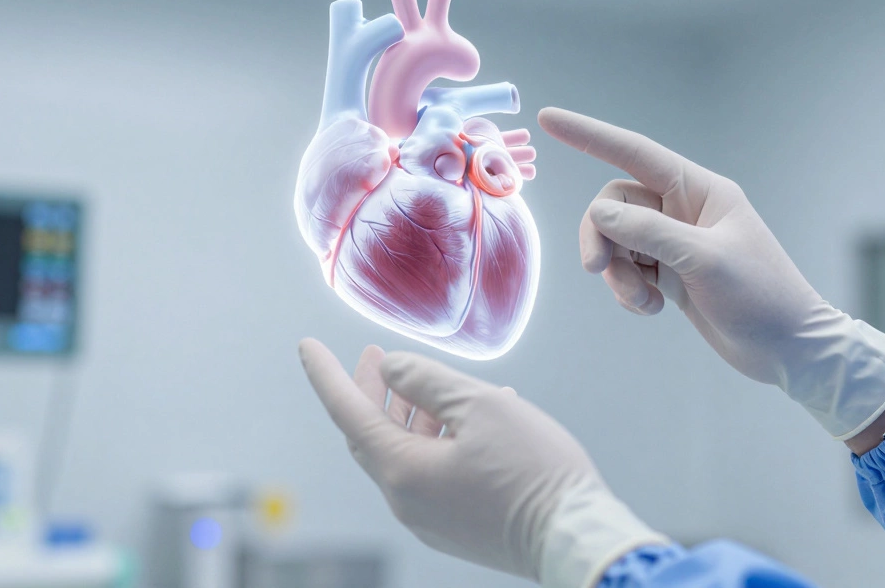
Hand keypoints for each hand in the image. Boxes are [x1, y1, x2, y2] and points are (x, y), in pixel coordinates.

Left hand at [299, 338, 666, 586]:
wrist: (577, 538)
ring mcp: (430, 519)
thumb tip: (392, 369)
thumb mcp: (479, 405)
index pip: (348, 413)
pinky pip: (429, 474)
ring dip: (409, 414)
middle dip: (373, 391)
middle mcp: (406, 500)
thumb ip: (426, 380)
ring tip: (430, 383)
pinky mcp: (456, 527)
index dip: (326, 374)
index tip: (307, 346)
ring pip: (404, 455)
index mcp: (403, 470)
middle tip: (378, 355)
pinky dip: (434, 439)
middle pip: (372, 436)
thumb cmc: (534, 470)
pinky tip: (464, 418)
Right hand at [538, 107, 884, 439]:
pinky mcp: (668, 274)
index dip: (589, 135)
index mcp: (701, 190)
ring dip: (617, 273)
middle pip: (614, 205)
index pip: (633, 153)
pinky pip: (626, 269)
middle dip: (601, 237)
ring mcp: (674, 242)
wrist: (788, 349)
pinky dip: (628, 290)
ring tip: (643, 302)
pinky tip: (652, 309)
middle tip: (596, 270)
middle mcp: (683, 210)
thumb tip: (599, 214)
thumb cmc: (761, 296)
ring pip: (616, 241)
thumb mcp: (703, 259)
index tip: (548, 118)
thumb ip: (648, 231)